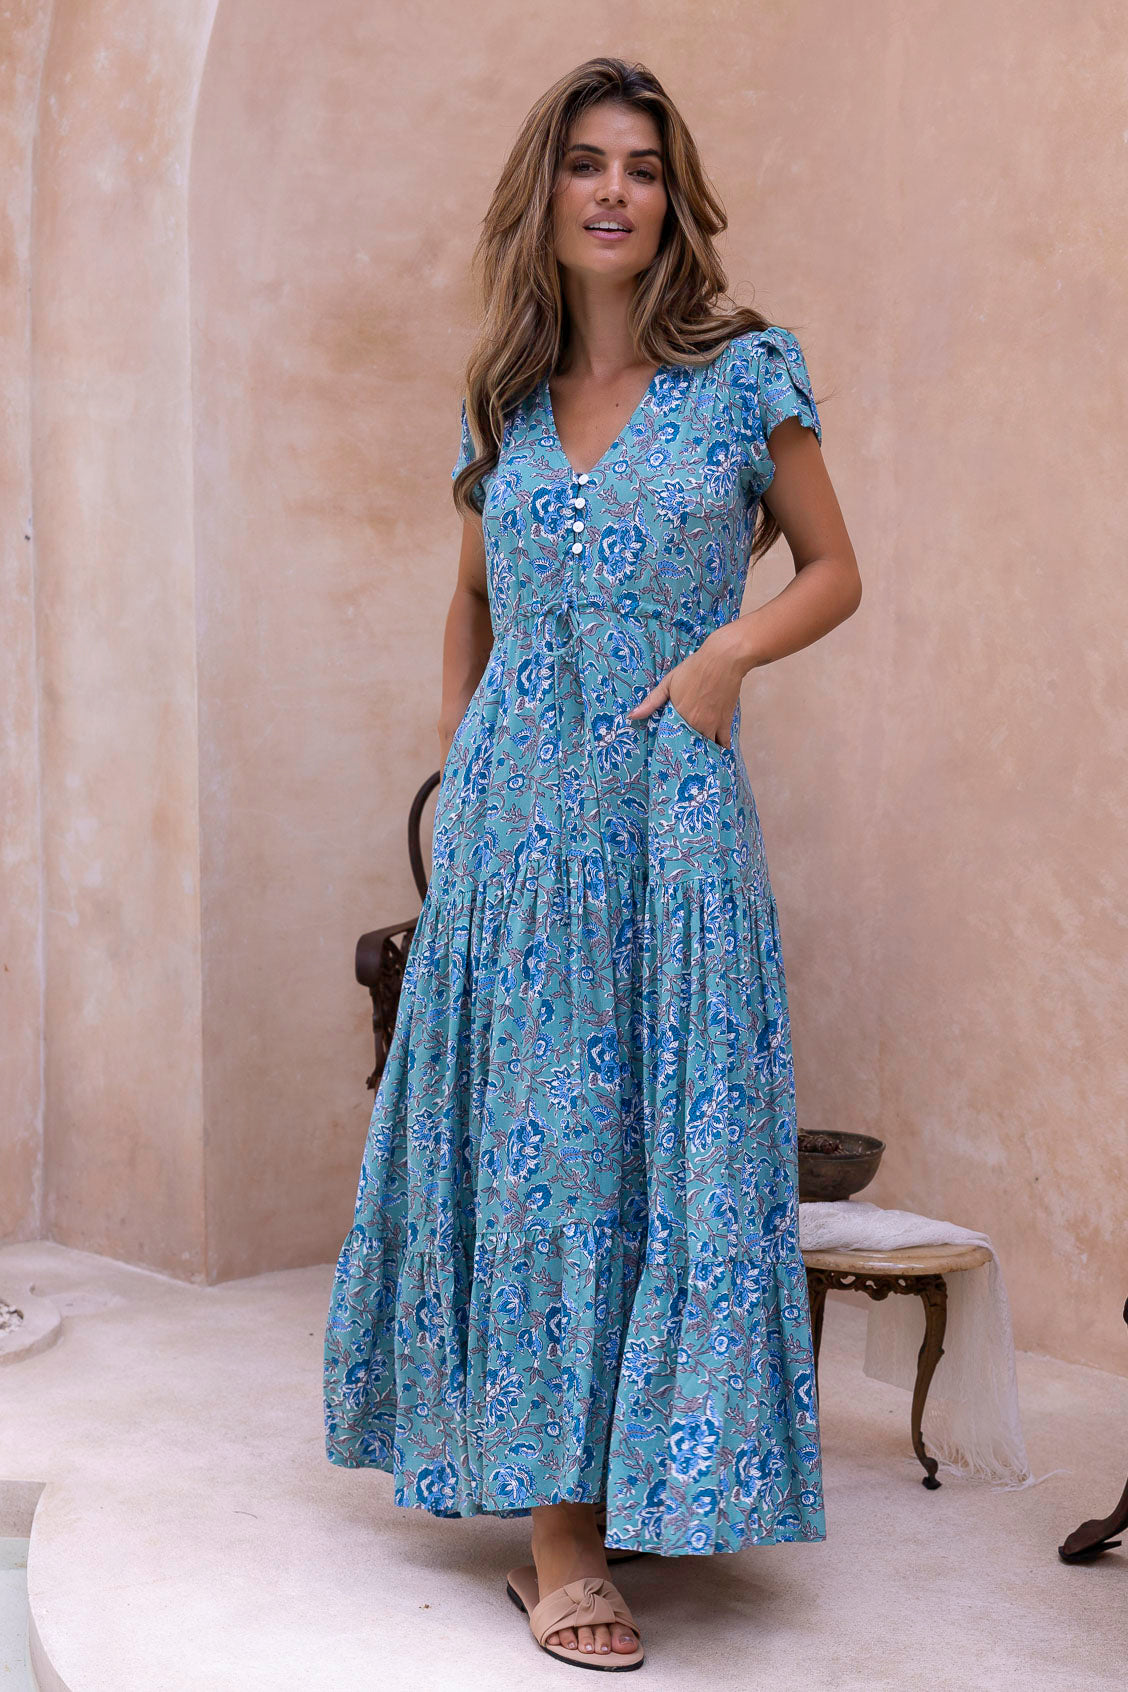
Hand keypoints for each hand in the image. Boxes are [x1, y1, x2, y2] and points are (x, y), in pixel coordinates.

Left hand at [626, 631, 744, 750]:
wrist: (723, 659)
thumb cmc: (694, 668)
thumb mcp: (668, 683)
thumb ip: (651, 702)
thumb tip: (632, 716)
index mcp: (679, 716)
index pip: (671, 740)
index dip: (670, 748)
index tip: (668, 755)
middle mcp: (696, 724)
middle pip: (690, 746)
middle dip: (687, 753)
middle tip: (683, 761)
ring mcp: (712, 724)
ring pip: (707, 746)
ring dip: (703, 752)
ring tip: (699, 758)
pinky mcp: (725, 721)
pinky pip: (724, 741)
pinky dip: (722, 748)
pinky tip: (720, 753)